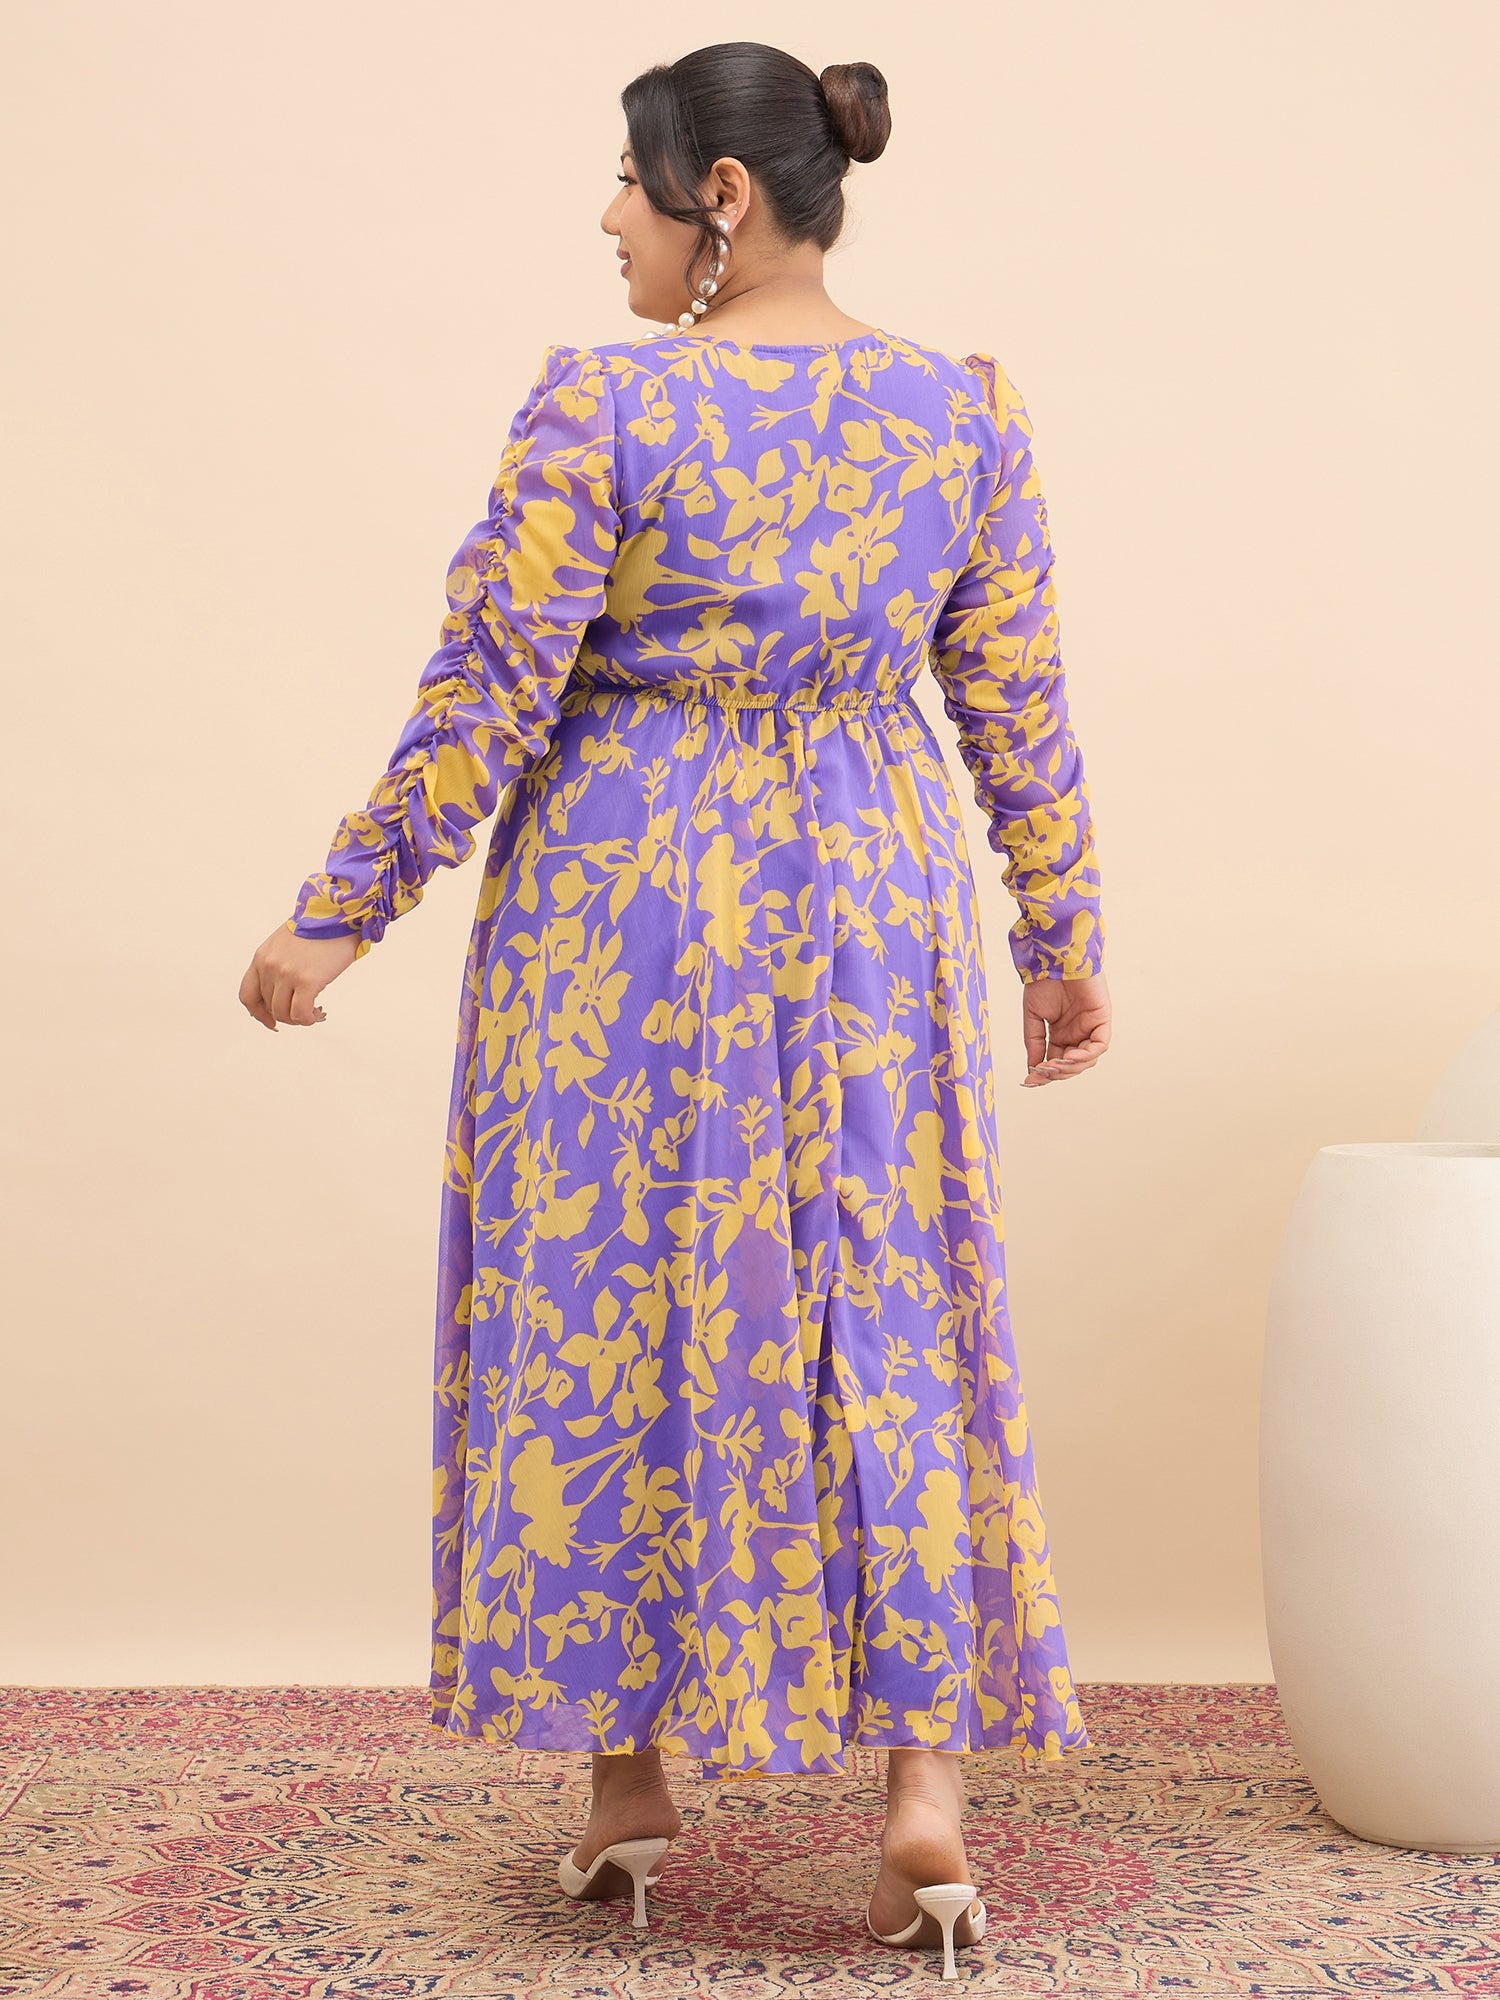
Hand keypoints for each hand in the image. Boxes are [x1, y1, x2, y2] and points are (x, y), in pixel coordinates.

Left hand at [240, 923, 359, 1031]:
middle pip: (269, 1007)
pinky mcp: (307, 981)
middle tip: (305, 1011)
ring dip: (299, 1019)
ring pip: (284, 1014)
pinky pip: (300, 1014)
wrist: (339, 914)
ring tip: (313, 1011)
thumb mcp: (286, 944)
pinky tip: (317, 1013)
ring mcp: (286, 974)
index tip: (271, 1021)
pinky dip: (308, 1019)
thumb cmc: (319, 927)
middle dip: (287, 1014)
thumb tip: (283, 995)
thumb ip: (278, 964)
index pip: (248, 995)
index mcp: (262, 957)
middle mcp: (269, 966)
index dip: (258, 1013)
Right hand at [1020, 970, 1109, 1085]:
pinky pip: (1099, 1046)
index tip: (1029, 1082)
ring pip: (1087, 1060)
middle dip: (1056, 1073)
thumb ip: (1035, 1042)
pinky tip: (1068, 1057)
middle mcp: (1077, 1033)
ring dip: (1070, 1067)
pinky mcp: (1102, 1019)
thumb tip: (1033, 1069)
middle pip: (1072, 1065)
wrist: (1053, 958)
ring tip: (1052, 1066)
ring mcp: (1091, 1027)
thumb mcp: (1034, 1016)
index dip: (1044, 1074)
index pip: (1056, 1061)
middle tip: (1040, 1073)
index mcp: (1061, 1033)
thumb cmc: (1044, 981)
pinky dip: (1085, 1055)